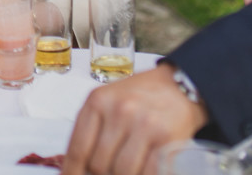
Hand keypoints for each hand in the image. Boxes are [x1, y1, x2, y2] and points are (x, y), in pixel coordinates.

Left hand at [63, 65, 208, 174]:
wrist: (179, 86)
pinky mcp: (166, 138)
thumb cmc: (140, 96)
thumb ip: (92, 130)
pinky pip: (147, 172)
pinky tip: (140, 171)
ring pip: (121, 172)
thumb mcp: (108, 102)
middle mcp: (120, 111)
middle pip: (98, 164)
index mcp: (98, 101)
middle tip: (103, 173)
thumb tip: (78, 167)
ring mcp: (144, 124)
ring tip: (121, 171)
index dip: (72, 172)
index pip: (78, 149)